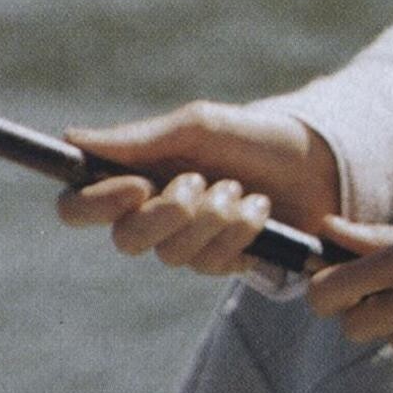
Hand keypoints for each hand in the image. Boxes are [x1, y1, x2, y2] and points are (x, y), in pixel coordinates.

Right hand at [57, 102, 341, 275]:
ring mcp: (186, 242)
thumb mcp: (199, 127)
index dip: (95, 204)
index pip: (78, 207)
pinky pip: (211, 265)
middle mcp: (152, 215)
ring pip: (173, 255)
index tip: (137, 185)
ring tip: (242, 190)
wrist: (318, 162)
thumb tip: (74, 138)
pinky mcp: (221, 262)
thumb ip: (140, 139)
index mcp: (134, 177)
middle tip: (202, 183)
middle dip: (168, 214)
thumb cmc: (252, 136)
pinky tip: (260, 209)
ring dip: (214, 218)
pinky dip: (238, 233)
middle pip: (125, 240)